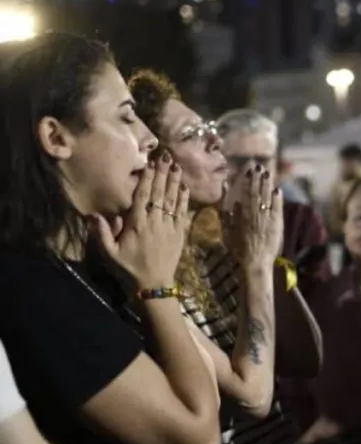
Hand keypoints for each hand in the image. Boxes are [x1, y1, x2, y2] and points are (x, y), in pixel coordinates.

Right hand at [90, 153, 189, 288]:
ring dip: (175, 183)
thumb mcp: (109, 253)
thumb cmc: (128, 269)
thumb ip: (102, 232)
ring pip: (173, 201)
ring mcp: (169, 228)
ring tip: (178, 167)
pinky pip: (182, 213)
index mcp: (137, 224)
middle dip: (163, 174)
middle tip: (167, 157)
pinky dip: (184, 200)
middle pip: (160, 194)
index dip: (147, 179)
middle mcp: (155, 222)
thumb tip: (93, 213)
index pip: (143, 196)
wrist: (153, 286)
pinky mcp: (179, 234)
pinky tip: (185, 188)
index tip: (150, 164)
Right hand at [224, 165, 283, 271]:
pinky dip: (278, 199)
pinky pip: (278, 208)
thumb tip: (232, 202)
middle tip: (259, 165)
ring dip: (267, 184)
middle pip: (257, 192)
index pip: (246, 194)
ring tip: (268, 172)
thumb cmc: (239, 250)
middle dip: (258, 178)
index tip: (248, 170)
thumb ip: (229, 217)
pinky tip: (278, 189)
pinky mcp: (277, 224)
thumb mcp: (228, 233)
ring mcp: (267, 219)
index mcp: (243, 215)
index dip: (248, 181)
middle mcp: (255, 214)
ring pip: (267, 198)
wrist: (255, 262)